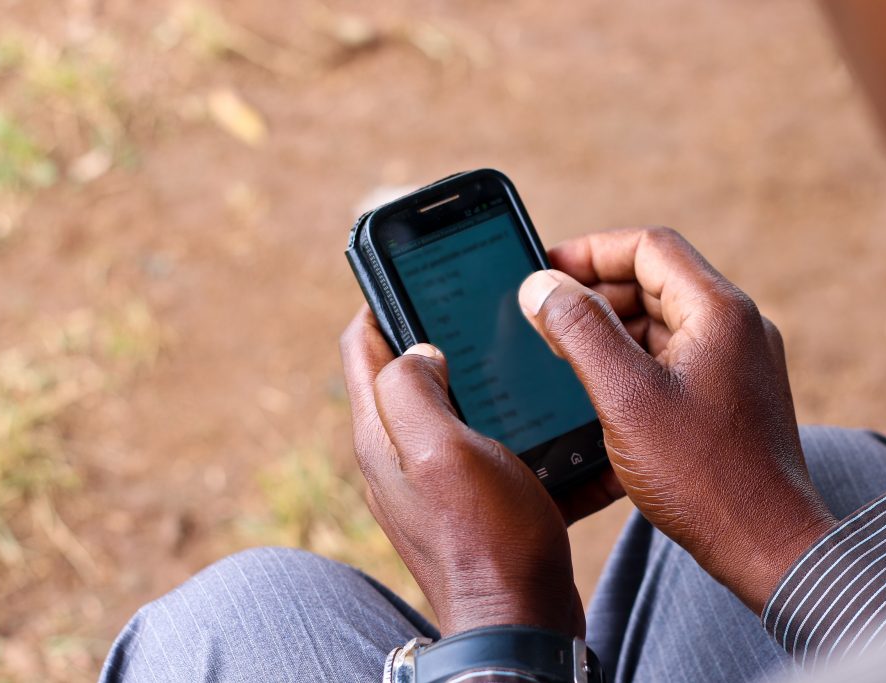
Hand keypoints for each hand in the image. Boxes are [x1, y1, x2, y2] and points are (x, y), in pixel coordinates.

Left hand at [339, 309, 620, 636]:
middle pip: (398, 370)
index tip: (415, 268)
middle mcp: (394, 453)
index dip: (381, 298)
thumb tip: (414, 349)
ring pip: (438, 401)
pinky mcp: (463, 497)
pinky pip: (469, 436)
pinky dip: (489, 411)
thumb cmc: (487, 536)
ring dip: (464, 369)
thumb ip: (412, 389)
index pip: (359, 344)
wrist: (518, 618)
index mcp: (380, 433)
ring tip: (503, 346)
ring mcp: (427, 477)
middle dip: (427, 329)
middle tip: (471, 302)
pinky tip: (525, 407)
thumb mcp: (440, 449)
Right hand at [519, 227, 836, 612]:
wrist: (766, 546)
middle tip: (545, 311)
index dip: (591, 250)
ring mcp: (738, 362)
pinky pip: (675, 355)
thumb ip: (580, 331)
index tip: (546, 268)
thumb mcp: (624, 395)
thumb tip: (542, 285)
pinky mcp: (731, 395)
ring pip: (664, 319)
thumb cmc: (701, 475)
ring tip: (563, 347)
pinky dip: (634, 357)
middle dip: (597, 290)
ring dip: (613, 325)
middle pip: (656, 281)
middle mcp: (737, 327)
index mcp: (720, 312)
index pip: (650, 247)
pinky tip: (599, 382)